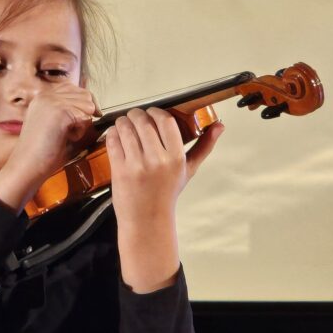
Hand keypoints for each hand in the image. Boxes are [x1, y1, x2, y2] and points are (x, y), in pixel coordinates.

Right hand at [0, 82, 98, 209]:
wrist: (27, 165)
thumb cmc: (42, 151)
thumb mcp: (54, 123)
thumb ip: (69, 110)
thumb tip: (94, 106)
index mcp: (43, 96)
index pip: (75, 88)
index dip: (84, 103)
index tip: (86, 117)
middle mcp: (47, 94)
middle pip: (85, 95)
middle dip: (85, 113)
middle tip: (70, 131)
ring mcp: (52, 101)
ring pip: (87, 106)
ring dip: (82, 123)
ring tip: (65, 135)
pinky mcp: (60, 111)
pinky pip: (85, 118)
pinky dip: (80, 132)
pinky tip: (65, 139)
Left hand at [108, 108, 223, 227]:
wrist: (147, 220)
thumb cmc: (167, 193)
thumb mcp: (188, 170)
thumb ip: (204, 146)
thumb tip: (220, 126)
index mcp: (176, 158)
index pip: (165, 121)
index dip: (156, 112)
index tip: (152, 113)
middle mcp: (157, 160)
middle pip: (143, 121)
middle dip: (136, 114)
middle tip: (135, 116)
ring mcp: (137, 165)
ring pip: (125, 128)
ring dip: (122, 121)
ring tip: (124, 123)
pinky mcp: (119, 170)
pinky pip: (113, 141)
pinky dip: (112, 133)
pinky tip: (116, 134)